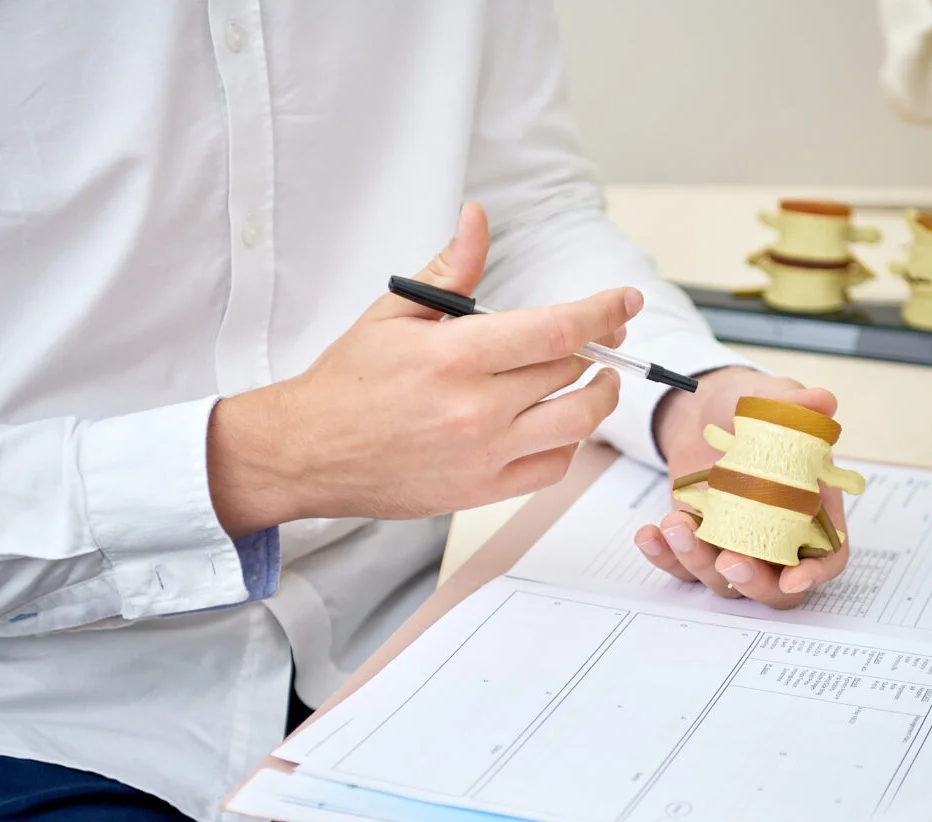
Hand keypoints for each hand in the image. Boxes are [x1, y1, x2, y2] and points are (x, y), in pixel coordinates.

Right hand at [208, 202, 637, 535]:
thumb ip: (450, 270)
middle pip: (568, 370)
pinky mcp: (481, 491)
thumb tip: (477, 219)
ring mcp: (482, 456)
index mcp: (454, 357)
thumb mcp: (394, 312)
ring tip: (594, 377)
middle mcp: (475, 409)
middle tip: (599, 333)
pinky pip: (551, 467)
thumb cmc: (347, 383)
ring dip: (596, 396)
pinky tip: (557, 422)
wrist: (307, 451)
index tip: (624, 300)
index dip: (601, 311)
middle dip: (594, 346)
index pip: (556, 330)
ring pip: (575, 423)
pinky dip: (567, 443)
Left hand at [635, 367, 849, 607]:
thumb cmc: (757, 409)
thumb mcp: (778, 401)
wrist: (710, 410)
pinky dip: (664, 557)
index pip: (828, 556)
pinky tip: (649, 534)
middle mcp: (778, 537)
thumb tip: (822, 400)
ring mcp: (736, 545)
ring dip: (698, 562)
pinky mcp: (699, 542)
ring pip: (724, 581)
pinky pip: (682, 566)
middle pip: (776, 588)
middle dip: (754, 583)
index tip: (792, 580)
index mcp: (814, 509)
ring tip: (675, 524)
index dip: (815, 574)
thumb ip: (799, 406)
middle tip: (729, 561)